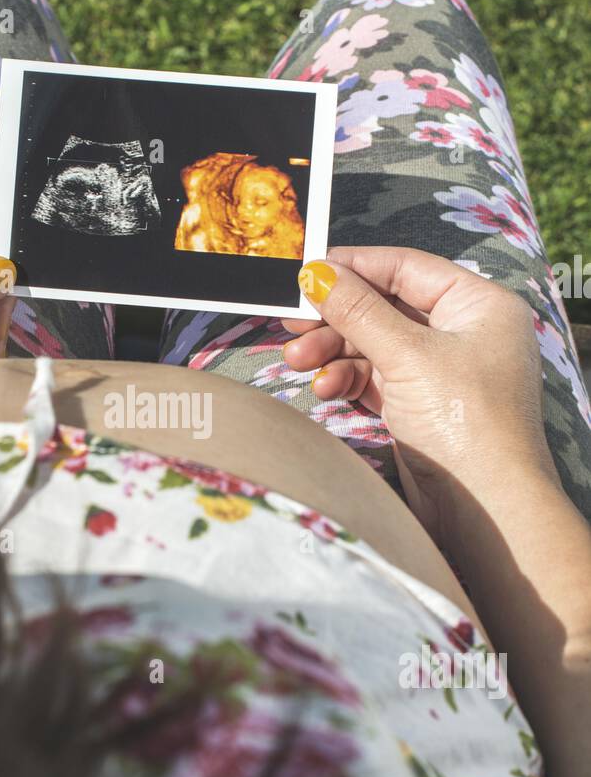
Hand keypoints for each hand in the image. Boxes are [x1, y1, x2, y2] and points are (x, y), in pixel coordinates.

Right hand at [283, 247, 558, 545]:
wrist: (484, 510)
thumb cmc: (467, 424)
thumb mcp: (407, 355)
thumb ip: (358, 310)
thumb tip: (316, 273)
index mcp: (478, 306)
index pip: (406, 268)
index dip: (354, 266)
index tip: (307, 270)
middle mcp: (462, 333)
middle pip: (384, 307)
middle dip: (335, 317)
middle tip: (292, 321)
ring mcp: (440, 372)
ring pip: (372, 345)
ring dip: (332, 351)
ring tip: (297, 361)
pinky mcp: (418, 406)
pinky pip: (373, 379)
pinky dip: (346, 380)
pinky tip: (326, 389)